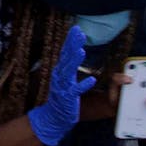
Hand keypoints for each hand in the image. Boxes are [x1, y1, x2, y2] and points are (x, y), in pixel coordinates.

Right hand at [25, 26, 97, 145]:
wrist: (54, 115)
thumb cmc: (62, 95)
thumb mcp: (65, 76)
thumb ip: (70, 63)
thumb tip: (75, 48)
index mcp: (60, 70)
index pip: (65, 52)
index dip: (71, 40)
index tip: (76, 29)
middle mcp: (60, 76)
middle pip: (67, 58)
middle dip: (72, 45)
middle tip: (79, 33)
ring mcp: (63, 86)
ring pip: (69, 72)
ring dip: (75, 61)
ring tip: (81, 51)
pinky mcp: (68, 97)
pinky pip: (76, 90)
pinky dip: (83, 85)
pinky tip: (92, 79)